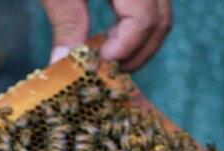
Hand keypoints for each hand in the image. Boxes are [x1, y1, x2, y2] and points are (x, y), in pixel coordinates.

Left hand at [41, 0, 171, 70]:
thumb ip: (65, 22)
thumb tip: (63, 63)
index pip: (144, 20)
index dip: (124, 48)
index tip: (98, 63)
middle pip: (160, 21)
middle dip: (135, 53)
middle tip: (105, 70)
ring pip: (160, 15)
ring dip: (137, 43)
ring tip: (105, 57)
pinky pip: (151, 7)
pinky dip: (134, 26)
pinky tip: (109, 36)